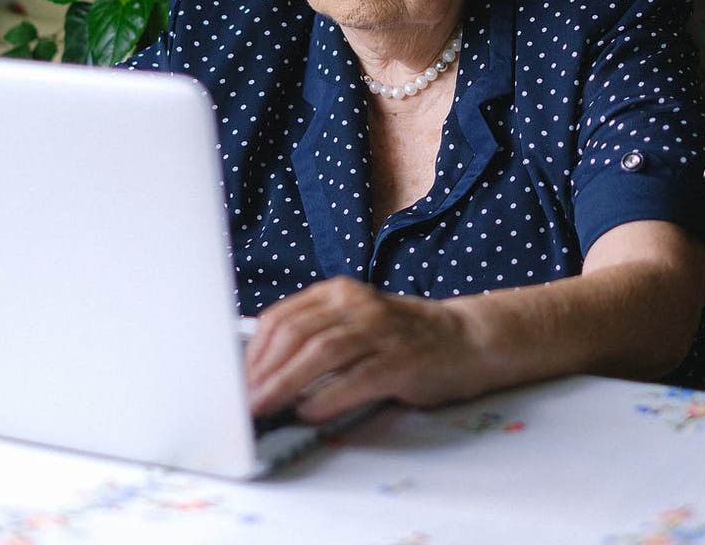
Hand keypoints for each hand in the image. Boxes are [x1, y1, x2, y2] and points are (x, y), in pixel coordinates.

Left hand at [244, 276, 481, 421]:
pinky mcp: (403, 360)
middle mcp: (358, 304)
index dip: (254, 351)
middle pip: (296, 334)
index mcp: (339, 292)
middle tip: (244, 401)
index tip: (238, 380)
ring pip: (321, 352)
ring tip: (266, 408)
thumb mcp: (354, 322)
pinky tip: (309, 412)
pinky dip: (328, 396)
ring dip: (286, 383)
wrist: (466, 340)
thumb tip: (261, 373)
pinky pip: (357, 377)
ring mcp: (382, 330)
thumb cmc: (401, 338)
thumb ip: (315, 336)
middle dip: (263, 371)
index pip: (282, 317)